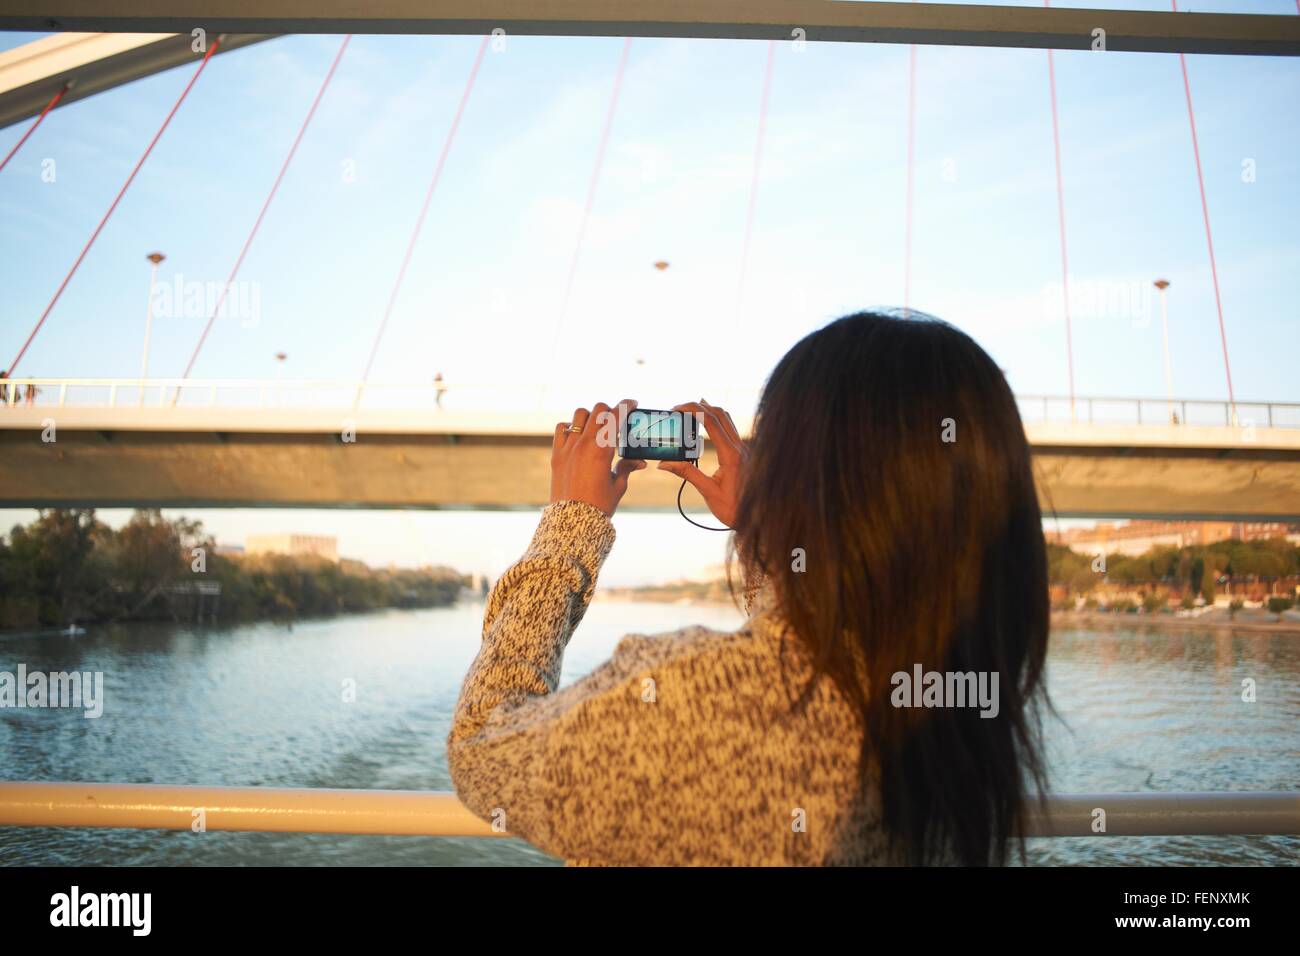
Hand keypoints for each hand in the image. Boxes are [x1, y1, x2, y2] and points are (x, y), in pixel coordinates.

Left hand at [551, 399, 645, 516]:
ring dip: (591, 416)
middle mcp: (583, 444)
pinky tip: (578, 436)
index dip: (626, 406)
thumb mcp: (618, 485)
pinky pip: (562, 429)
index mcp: (602, 450)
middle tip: (617, 419)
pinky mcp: (556, 455)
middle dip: (610, 410)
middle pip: (598, 410)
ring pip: (579, 415)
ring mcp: (567, 448)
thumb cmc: (599, 506)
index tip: (632, 403)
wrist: (572, 522)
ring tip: (598, 427)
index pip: (615, 417)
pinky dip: (571, 427)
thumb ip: (627, 467)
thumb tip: (639, 461)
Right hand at [657, 399, 746, 527]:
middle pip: (720, 414)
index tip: (676, 409)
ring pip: (727, 419)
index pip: (711, 422)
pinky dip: (716, 421)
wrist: (758, 519)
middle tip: (679, 407)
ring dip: (708, 411)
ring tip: (689, 411)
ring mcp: (745, 448)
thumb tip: (664, 463)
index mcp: (731, 455)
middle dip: (698, 406)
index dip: (692, 410)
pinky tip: (705, 425)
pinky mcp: (745, 453)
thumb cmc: (735, 509)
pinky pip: (730, 429)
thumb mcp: (708, 492)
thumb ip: (687, 473)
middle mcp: (740, 447)